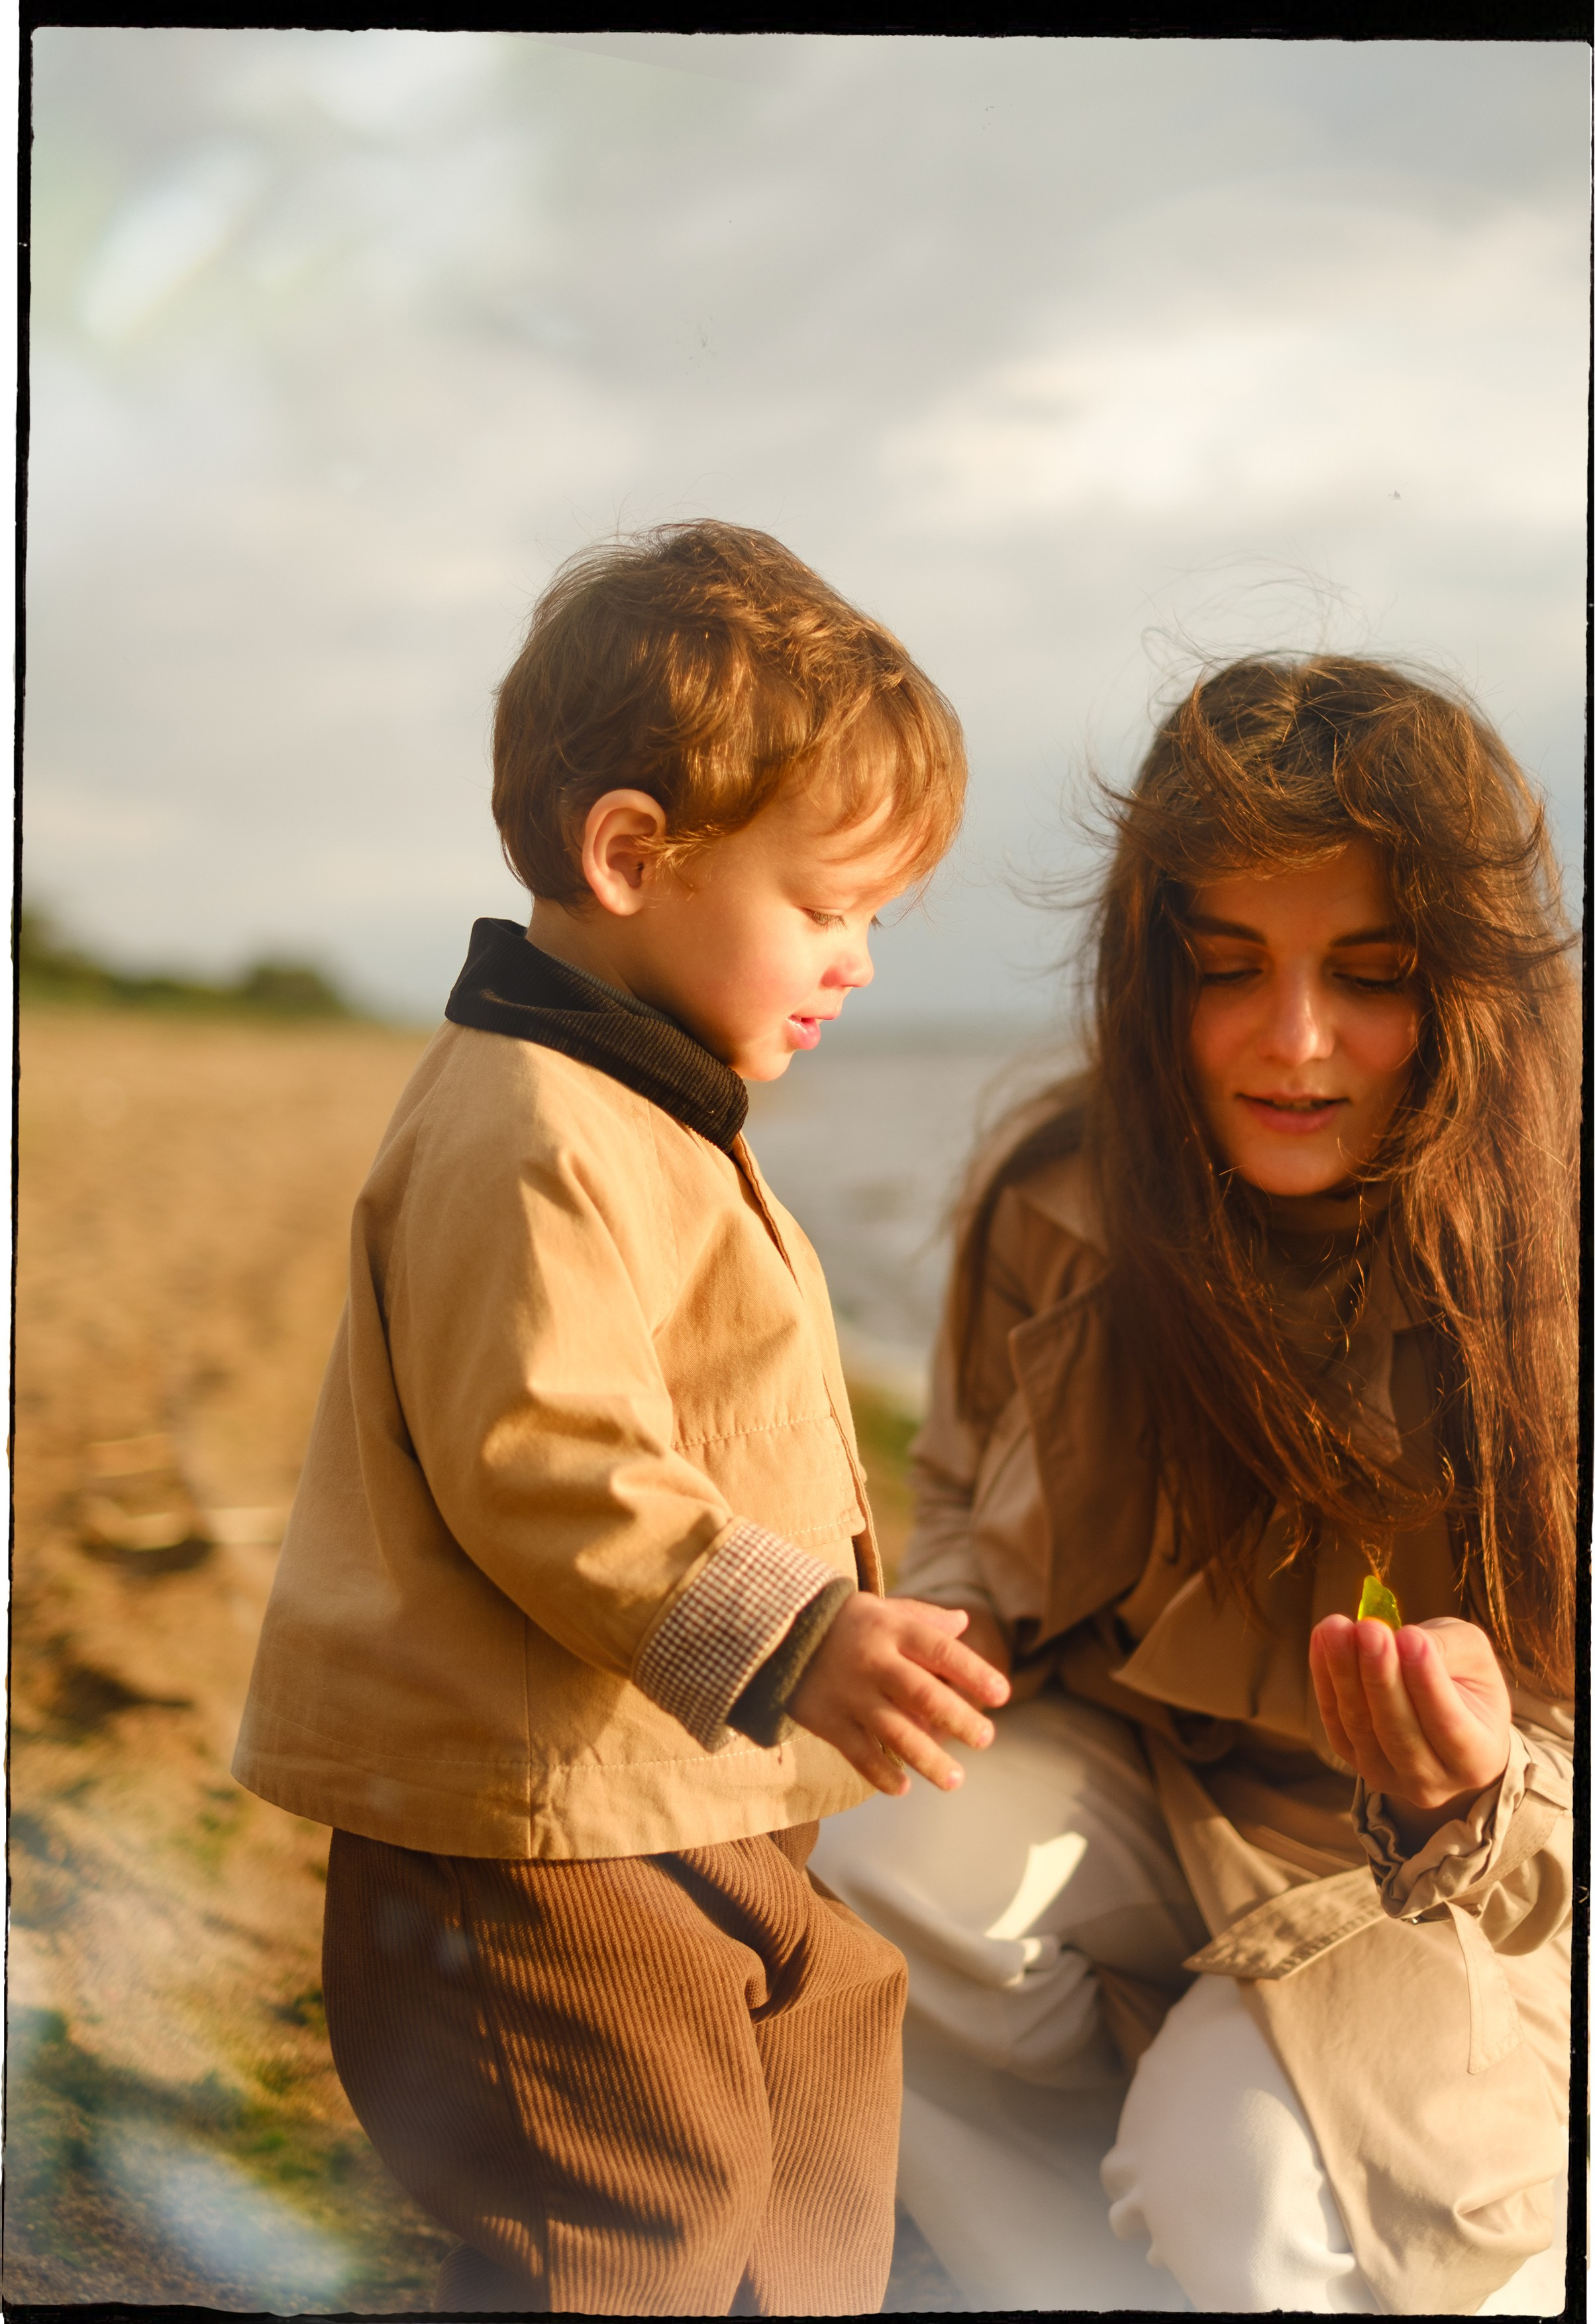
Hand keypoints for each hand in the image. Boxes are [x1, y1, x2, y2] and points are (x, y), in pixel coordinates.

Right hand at [790, 1595, 1010, 1797]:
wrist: (777, 1632)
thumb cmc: (845, 1622)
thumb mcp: (883, 1611)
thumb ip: (924, 1619)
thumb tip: (964, 1621)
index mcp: (893, 1631)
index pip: (940, 1650)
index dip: (973, 1671)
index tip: (1003, 1694)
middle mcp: (874, 1662)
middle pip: (922, 1693)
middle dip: (957, 1718)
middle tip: (986, 1739)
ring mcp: (849, 1694)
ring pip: (893, 1731)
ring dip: (926, 1758)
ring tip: (955, 1780)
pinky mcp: (827, 1720)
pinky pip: (858, 1753)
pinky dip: (880, 1773)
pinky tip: (903, 1787)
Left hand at [1309, 1614, 1511, 1847]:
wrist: (1448, 1717)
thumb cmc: (1467, 1683)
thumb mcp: (1473, 1657)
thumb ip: (1446, 1647)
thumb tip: (1400, 1636)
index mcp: (1477, 1759)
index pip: (1449, 1725)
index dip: (1427, 1682)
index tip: (1411, 1636)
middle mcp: (1433, 1781)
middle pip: (1398, 1730)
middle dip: (1380, 1675)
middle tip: (1369, 1628)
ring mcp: (1387, 1776)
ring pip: (1360, 1726)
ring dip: (1344, 1672)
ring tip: (1337, 1627)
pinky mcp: (1352, 1759)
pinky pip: (1333, 1720)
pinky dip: (1325, 1677)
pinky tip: (1323, 1638)